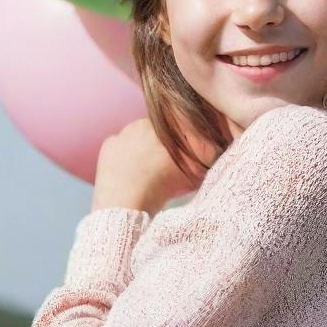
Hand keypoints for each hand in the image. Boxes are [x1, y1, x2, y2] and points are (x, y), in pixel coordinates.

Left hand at [91, 116, 220, 214]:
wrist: (126, 203)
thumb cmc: (163, 188)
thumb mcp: (194, 171)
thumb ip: (206, 153)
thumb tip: (218, 144)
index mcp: (166, 126)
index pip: (178, 124)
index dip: (182, 137)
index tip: (181, 151)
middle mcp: (144, 123)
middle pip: (158, 129)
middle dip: (162, 141)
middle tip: (164, 162)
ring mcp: (123, 132)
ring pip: (138, 135)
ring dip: (143, 146)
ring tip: (146, 168)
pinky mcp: (108, 144)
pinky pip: (120, 145)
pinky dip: (125, 155)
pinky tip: (129, 171)